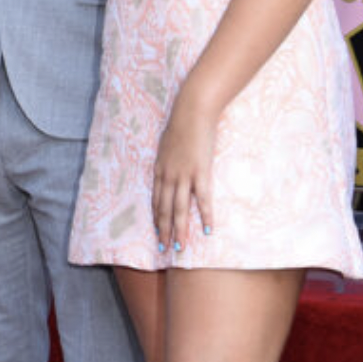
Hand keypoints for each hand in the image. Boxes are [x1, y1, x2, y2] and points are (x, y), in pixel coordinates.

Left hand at [152, 95, 217, 252]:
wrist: (191, 112)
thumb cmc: (181, 125)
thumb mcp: (166, 145)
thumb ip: (166, 159)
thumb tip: (167, 168)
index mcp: (159, 170)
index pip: (156, 200)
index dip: (156, 218)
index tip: (157, 232)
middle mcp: (168, 176)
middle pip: (164, 209)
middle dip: (164, 230)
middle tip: (165, 249)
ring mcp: (183, 175)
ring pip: (179, 209)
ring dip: (180, 230)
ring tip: (181, 247)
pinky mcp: (200, 172)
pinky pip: (202, 200)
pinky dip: (204, 216)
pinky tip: (207, 230)